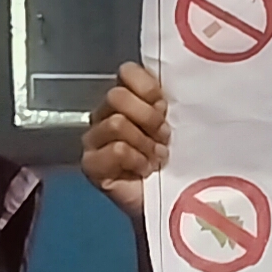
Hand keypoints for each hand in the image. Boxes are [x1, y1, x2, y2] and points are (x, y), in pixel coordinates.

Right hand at [79, 62, 170, 221]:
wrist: (172, 199)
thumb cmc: (178, 159)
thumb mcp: (180, 122)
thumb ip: (170, 99)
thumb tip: (170, 85)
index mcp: (128, 98)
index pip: (127, 72)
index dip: (149, 88)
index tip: (165, 108)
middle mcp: (106, 114)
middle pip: (117, 96)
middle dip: (148, 118)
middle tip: (163, 139)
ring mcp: (94, 140)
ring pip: (116, 123)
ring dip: (144, 143)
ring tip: (156, 158)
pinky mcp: (91, 165)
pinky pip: (117, 149)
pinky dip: (137, 160)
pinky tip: (144, 171)